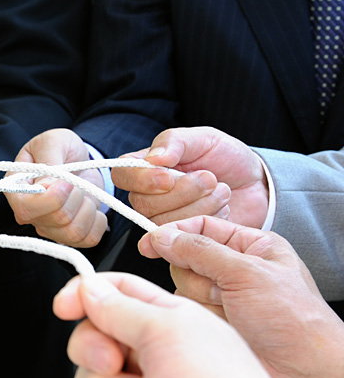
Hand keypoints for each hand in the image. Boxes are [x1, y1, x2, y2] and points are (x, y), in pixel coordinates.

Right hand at [4, 129, 106, 247]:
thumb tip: (48, 186)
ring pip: (74, 232)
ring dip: (88, 208)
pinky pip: (88, 240)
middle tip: (75, 180)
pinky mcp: (67, 235)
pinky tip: (92, 207)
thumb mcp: (53, 141)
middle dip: (76, 195)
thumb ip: (49, 159)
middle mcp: (29, 213)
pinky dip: (98, 222)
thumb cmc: (60, 148)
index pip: (27, 209)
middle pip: (58, 219)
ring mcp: (48, 227)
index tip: (68, 180)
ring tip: (84, 192)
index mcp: (16, 190)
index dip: (53, 198)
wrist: (77, 159)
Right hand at [53, 272, 294, 377]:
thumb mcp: (168, 331)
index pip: (117, 294)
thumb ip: (120, 307)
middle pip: (93, 335)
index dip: (85, 294)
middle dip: (91, 346)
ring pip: (89, 377)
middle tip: (111, 359)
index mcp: (170, 323)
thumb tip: (88, 289)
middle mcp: (155, 356)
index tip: (63, 305)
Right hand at [111, 127, 268, 226]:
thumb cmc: (225, 157)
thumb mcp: (204, 138)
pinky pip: (182, 239)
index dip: (142, 180)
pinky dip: (206, 221)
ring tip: (221, 191)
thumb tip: (153, 158)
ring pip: (163, 223)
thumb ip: (176, 142)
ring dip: (199, 206)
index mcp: (145, 166)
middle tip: (209, 178)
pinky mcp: (182, 238)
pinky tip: (221, 209)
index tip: (169, 177)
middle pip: (142, 204)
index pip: (122, 174)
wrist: (256, 184)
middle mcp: (148, 195)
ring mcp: (164, 218)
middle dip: (182, 193)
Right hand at [139, 216, 343, 377]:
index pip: (201, 228)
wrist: (306, 373)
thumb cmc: (295, 320)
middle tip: (222, 290)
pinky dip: (198, 320)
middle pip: (185, 260)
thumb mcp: (247, 273)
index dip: (173, 234)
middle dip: (199, 277)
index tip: (149, 243)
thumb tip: (164, 237)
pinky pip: (183, 313)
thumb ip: (200, 251)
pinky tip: (222, 328)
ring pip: (181, 288)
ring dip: (202, 301)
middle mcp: (233, 272)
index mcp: (251, 247)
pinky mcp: (211, 325)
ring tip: (230, 313)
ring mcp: (221, 300)